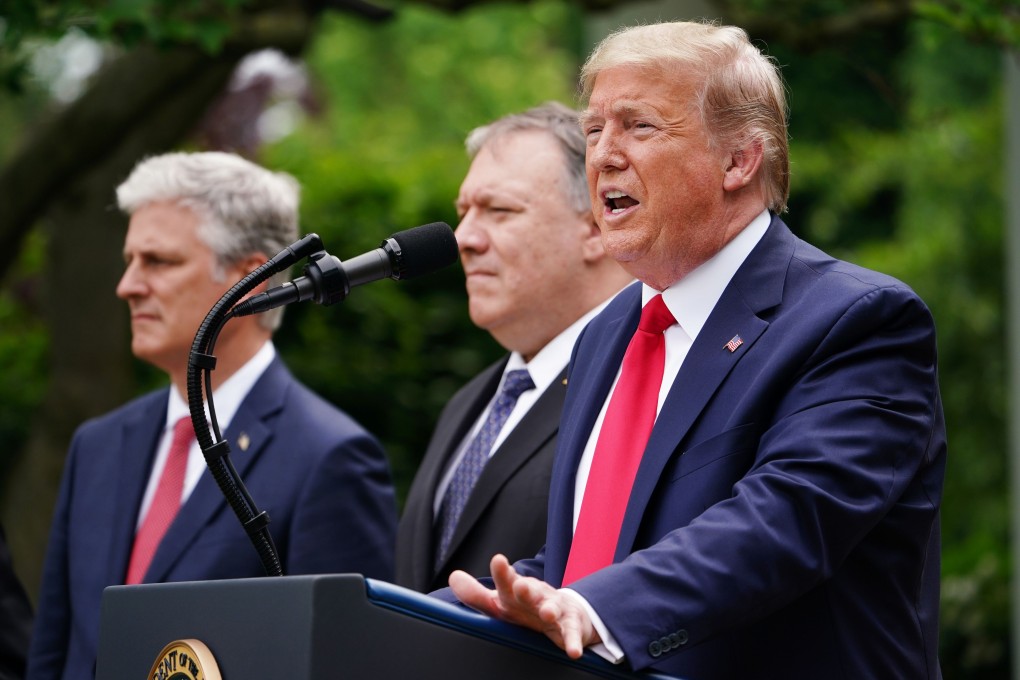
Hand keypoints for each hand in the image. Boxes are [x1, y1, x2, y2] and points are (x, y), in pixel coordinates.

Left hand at [448, 554, 600, 657]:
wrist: (567, 613)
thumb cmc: (526, 608)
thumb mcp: (500, 602)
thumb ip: (476, 594)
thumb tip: (453, 577)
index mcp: (515, 591)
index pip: (506, 580)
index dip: (502, 573)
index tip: (498, 560)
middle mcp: (535, 596)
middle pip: (530, 591)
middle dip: (526, 589)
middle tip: (520, 586)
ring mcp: (555, 608)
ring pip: (552, 607)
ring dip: (550, 609)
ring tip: (548, 613)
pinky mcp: (571, 624)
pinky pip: (572, 633)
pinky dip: (573, 641)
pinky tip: (572, 651)